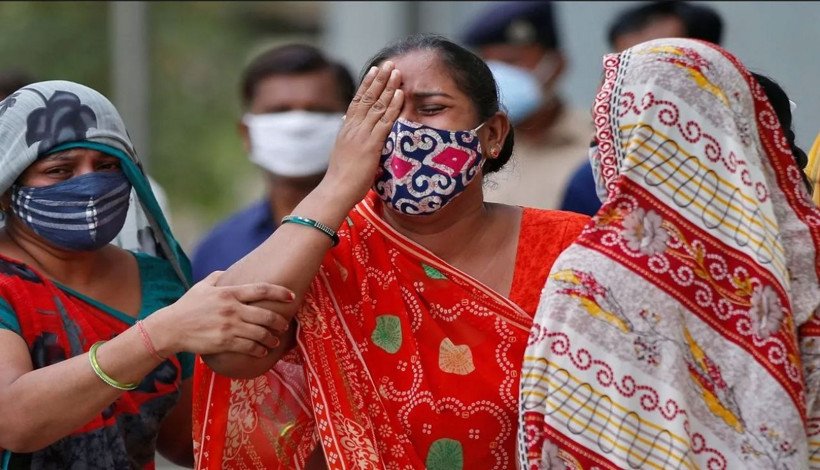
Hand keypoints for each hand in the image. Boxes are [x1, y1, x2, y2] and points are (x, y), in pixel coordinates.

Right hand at [144, 271, 294, 357]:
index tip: (291, 296)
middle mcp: (232, 309)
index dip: (279, 292)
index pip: (261, 290)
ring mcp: (230, 327)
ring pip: (261, 333)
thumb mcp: (202, 286)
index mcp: (229, 293)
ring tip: (275, 341)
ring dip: (272, 339)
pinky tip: (262, 351)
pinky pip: (249, 347)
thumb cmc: (187, 306)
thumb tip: (228, 272)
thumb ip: (218, 277)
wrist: (171, 328)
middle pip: (266, 315)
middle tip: (284, 325)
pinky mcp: (225, 342)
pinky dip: (259, 350)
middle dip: (280, 321)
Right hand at [322, 60, 403, 206]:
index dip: (367, 85)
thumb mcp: (344, 154)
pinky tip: (400, 94)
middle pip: (367, 97)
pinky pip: (385, 121)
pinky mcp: (371, 144)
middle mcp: (353, 128)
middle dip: (379, 79)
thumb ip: (350, 141)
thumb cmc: (341, 180)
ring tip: (396, 71)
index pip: (357, 101)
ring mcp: (362, 135)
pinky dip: (393, 106)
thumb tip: (350, 131)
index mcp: (346, 130)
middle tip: (388, 63)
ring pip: (377, 105)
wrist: (335, 191)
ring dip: (388, 87)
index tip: (374, 71)